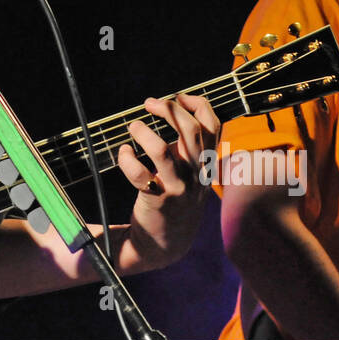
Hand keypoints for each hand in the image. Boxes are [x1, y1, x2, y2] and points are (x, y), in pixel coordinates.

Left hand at [117, 93, 219, 267]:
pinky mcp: (157, 200)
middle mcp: (196, 174)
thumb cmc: (175, 198)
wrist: (166, 242)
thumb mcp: (191, 171)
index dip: (197, 104)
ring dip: (143, 132)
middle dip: (169, 110)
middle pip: (190, 131)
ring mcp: (178, 188)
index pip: (214, 125)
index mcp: (206, 163)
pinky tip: (124, 153)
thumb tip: (173, 109)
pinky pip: (138, 173)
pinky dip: (126, 158)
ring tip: (133, 127)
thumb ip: (188, 145)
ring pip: (161, 150)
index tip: (177, 97)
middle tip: (150, 103)